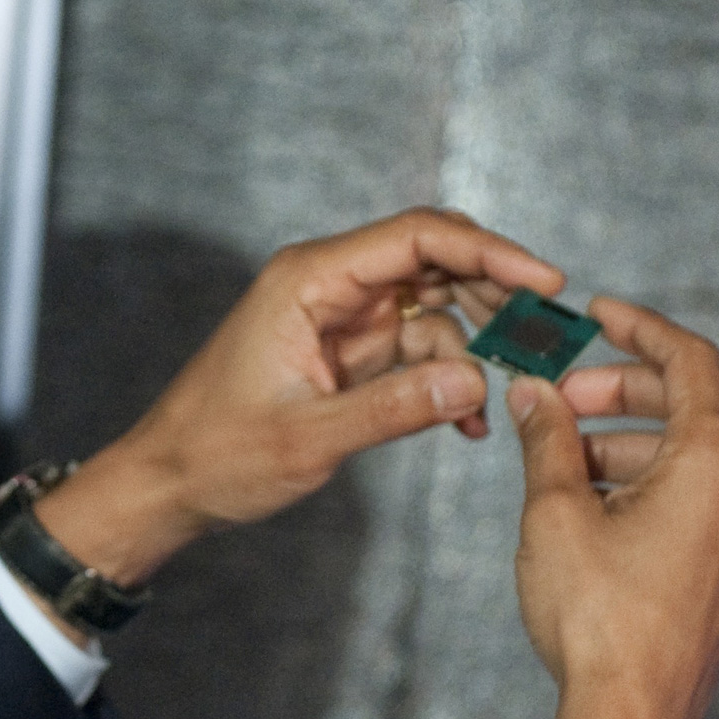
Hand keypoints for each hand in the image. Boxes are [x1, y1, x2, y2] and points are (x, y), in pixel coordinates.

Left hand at [33, 208, 565, 588]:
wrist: (171, 480)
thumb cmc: (218, 453)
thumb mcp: (308, 438)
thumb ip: (391, 409)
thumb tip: (474, 381)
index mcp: (309, 279)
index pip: (416, 237)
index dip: (488, 251)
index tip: (546, 282)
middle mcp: (328, 284)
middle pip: (434, 259)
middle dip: (495, 292)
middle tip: (547, 339)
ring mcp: (340, 315)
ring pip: (435, 302)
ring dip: (478, 340)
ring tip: (515, 386)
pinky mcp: (348, 350)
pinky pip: (418, 345)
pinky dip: (449, 375)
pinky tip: (467, 421)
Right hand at [512, 298, 718, 718]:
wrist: (632, 714)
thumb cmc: (596, 614)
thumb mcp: (554, 511)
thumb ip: (546, 439)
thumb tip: (533, 395)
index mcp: (716, 461)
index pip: (690, 359)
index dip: (639, 326)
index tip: (595, 313)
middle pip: (700, 400)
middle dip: (627, 385)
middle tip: (563, 395)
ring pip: (699, 450)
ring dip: (632, 435)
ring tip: (562, 459)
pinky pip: (704, 495)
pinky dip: (652, 477)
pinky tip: (592, 502)